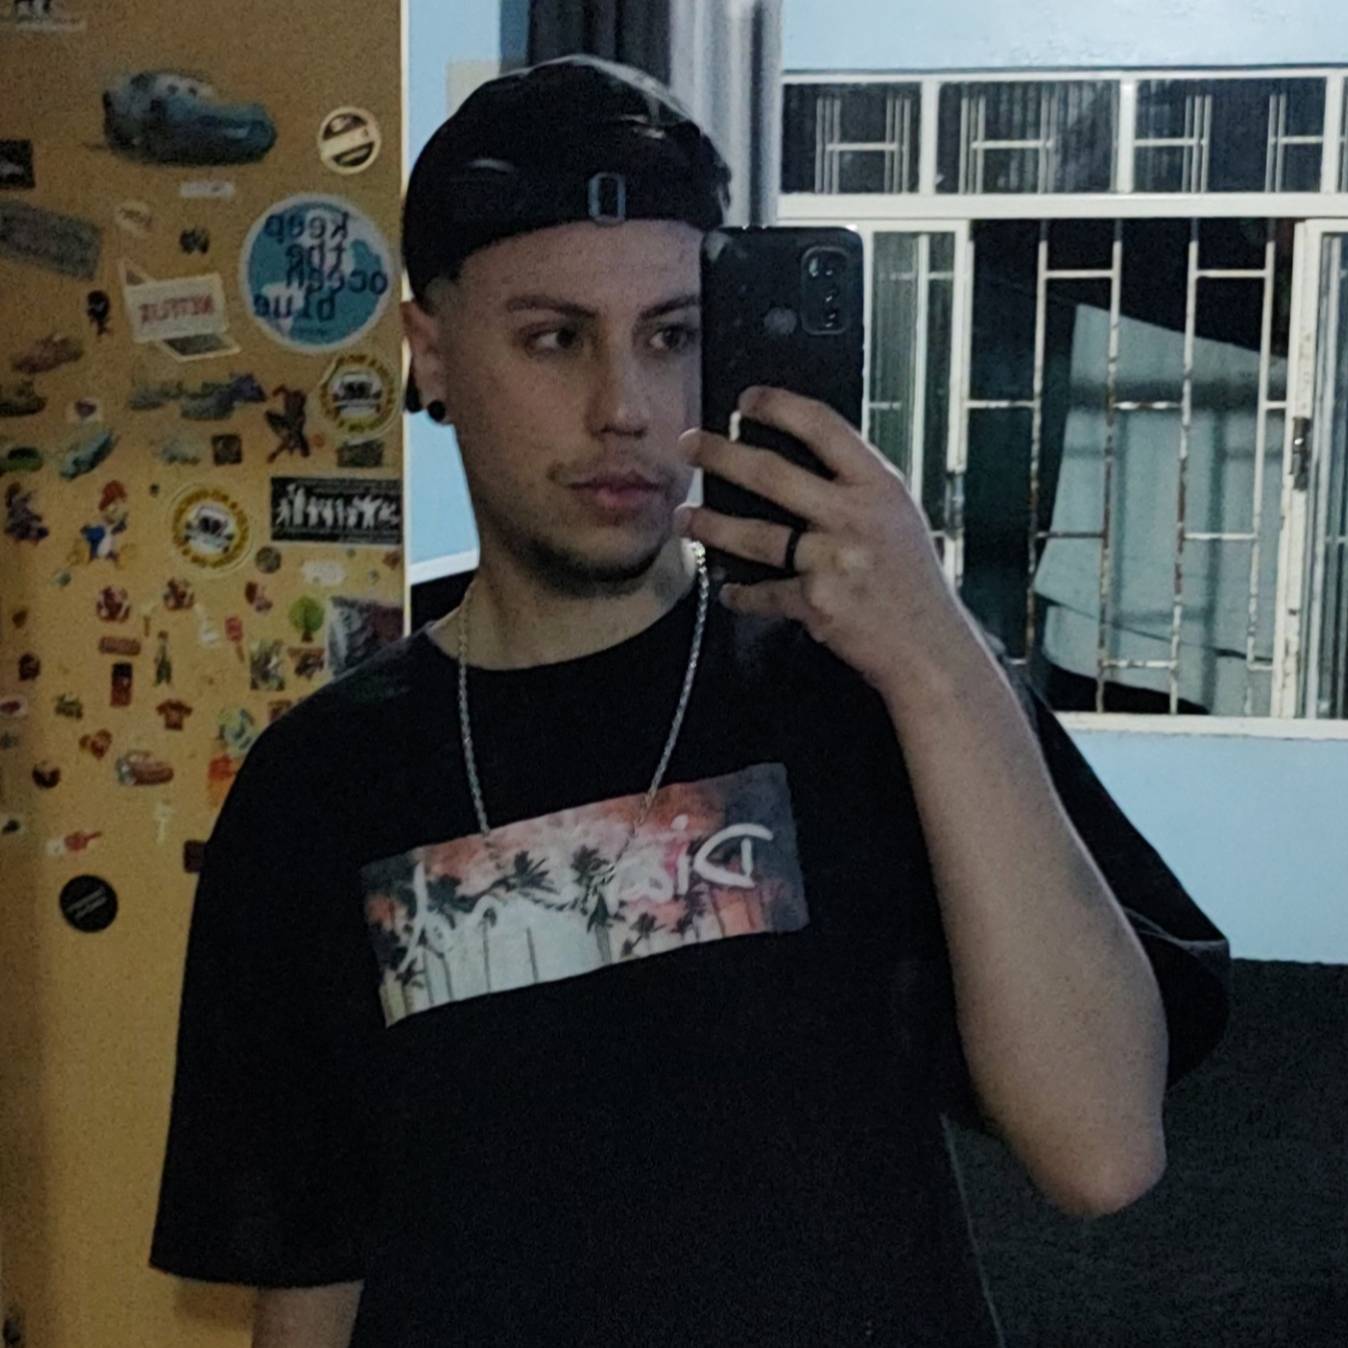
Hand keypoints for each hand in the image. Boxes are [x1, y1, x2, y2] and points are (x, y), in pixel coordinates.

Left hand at [675, 385, 977, 695]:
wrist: (929, 646)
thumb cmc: (913, 582)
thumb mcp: (898, 518)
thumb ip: (856, 490)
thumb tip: (801, 462)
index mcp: (878, 486)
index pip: (824, 428)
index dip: (780, 406)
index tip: (747, 400)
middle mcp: (854, 517)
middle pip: (772, 474)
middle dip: (720, 455)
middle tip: (688, 446)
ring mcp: (833, 560)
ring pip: (755, 535)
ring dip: (711, 525)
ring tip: (686, 518)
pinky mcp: (816, 603)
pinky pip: (763, 593)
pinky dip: (741, 594)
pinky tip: (729, 590)